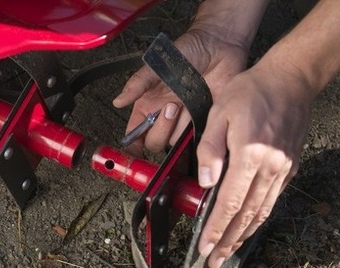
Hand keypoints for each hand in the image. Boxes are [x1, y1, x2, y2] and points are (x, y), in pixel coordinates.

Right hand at [113, 24, 248, 156]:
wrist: (220, 44)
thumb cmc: (188, 50)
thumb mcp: (158, 65)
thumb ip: (138, 84)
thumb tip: (118, 101)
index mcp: (149, 105)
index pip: (136, 135)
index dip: (133, 147)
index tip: (134, 150)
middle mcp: (164, 117)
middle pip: (155, 143)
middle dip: (161, 129)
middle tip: (171, 106)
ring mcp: (184, 121)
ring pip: (175, 142)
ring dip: (179, 127)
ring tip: (186, 104)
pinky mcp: (204, 121)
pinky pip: (198, 138)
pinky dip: (198, 132)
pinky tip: (199, 112)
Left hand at [197, 58, 313, 267]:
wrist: (290, 80)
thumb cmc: (251, 92)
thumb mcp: (220, 112)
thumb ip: (210, 149)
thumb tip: (205, 182)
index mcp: (250, 154)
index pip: (229, 202)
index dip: (215, 228)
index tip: (204, 248)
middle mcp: (270, 167)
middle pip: (246, 215)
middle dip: (228, 242)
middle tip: (214, 262)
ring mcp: (283, 169)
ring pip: (262, 212)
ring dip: (244, 236)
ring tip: (229, 253)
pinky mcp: (289, 167)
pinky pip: (272, 200)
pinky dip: (258, 218)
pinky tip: (248, 227)